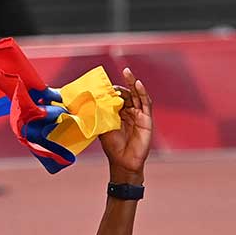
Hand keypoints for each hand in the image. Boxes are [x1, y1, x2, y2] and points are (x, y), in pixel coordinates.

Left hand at [99, 67, 152, 184]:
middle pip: (127, 94)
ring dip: (133, 83)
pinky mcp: (146, 119)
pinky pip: (145, 103)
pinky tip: (137, 84)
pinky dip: (142, 92)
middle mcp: (129, 112)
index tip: (104, 83)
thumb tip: (89, 101)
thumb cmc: (112, 147)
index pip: (116, 97)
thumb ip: (100, 114)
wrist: (123, 162)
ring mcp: (139, 115)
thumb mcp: (103, 127)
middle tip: (119, 73)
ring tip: (128, 72)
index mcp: (118, 114)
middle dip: (122, 84)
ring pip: (137, 95)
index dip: (111, 90)